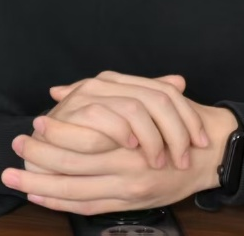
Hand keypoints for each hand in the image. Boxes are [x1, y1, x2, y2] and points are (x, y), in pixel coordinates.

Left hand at [3, 100, 239, 215]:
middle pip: (73, 167)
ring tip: (13, 177)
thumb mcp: (147, 98)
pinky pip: (88, 207)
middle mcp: (128, 166)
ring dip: (41, 185)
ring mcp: (128, 189)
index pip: (85, 139)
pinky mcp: (129, 203)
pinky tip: (39, 195)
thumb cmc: (177, 122)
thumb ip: (105, 93)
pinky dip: (61, 203)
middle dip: (39, 160)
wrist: (211, 154)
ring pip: (75, 192)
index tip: (33, 126)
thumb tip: (59, 90)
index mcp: (131, 136)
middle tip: (13, 150)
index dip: (56, 135)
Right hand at [47, 72, 208, 169]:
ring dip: (152, 139)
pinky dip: (120, 135)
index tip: (201, 142)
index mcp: (120, 81)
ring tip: (158, 161)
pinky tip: (130, 150)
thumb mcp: (120, 117)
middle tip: (183, 159)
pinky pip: (103, 120)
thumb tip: (180, 82)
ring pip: (135, 109)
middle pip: (157, 99)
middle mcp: (105, 83)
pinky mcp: (72, 110)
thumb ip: (146, 98)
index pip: (166, 92)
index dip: (188, 117)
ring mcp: (88, 95)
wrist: (42, 142)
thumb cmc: (83, 133)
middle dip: (176, 133)